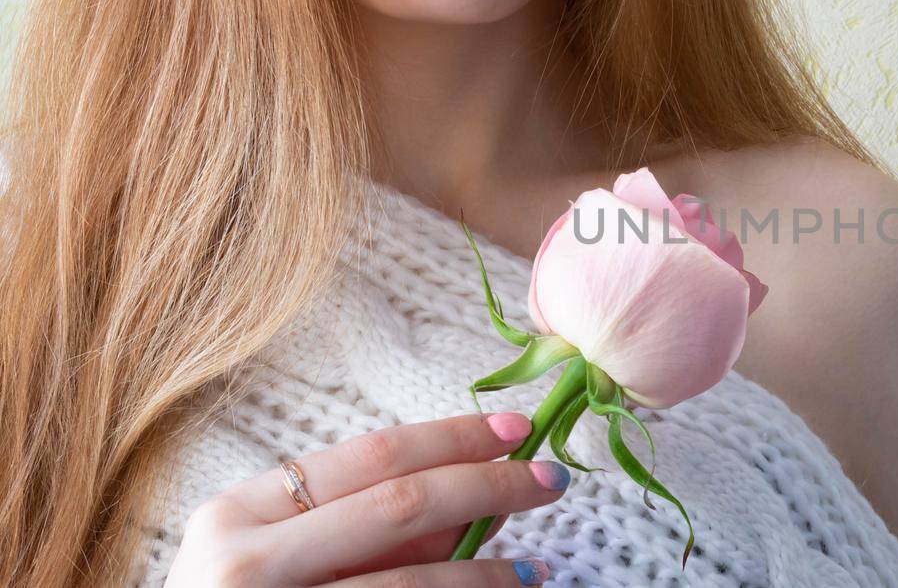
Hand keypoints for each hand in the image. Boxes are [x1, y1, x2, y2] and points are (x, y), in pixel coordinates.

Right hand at [164, 413, 570, 586]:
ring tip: (537, 568)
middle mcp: (248, 564)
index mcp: (237, 515)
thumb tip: (473, 501)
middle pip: (401, 504)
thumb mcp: (273, 560)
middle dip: (490, 487)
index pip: (370, 456)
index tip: (517, 432)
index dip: (454, 438)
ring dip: (488, 572)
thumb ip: (361, 528)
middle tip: (552, 481)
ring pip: (414, 580)